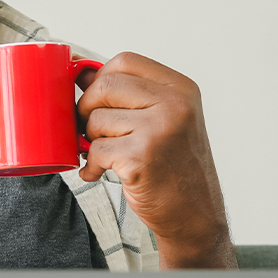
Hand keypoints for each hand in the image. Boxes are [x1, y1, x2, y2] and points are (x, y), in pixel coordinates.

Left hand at [77, 52, 236, 268]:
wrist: (195, 215)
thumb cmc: (176, 168)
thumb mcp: (165, 121)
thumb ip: (130, 96)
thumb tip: (82, 74)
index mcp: (182, 89)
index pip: (125, 62)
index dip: (101, 77)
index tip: (96, 98)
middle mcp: (174, 105)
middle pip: (105, 85)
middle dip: (87, 108)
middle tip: (90, 129)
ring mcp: (158, 131)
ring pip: (96, 120)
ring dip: (91, 140)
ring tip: (108, 155)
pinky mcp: (140, 158)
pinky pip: (96, 151)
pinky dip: (92, 165)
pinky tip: (101, 172)